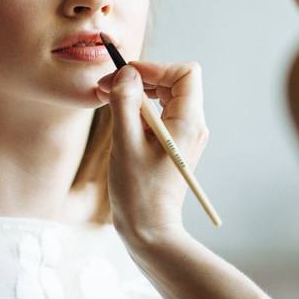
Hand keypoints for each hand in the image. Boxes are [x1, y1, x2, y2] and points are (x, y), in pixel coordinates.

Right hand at [97, 60, 209, 247]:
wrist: (149, 230)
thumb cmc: (138, 193)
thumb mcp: (126, 143)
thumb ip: (126, 103)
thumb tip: (127, 72)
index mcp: (188, 123)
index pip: (185, 73)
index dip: (155, 67)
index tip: (126, 74)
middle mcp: (192, 126)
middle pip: (174, 82)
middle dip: (141, 77)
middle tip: (107, 85)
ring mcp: (183, 135)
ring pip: (165, 96)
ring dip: (137, 92)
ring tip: (107, 98)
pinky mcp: (172, 144)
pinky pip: (159, 113)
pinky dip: (138, 108)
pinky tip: (118, 117)